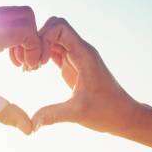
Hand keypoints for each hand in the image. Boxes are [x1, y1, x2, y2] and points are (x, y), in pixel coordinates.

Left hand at [0, 6, 41, 133]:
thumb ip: (6, 113)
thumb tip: (30, 131)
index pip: (28, 28)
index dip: (36, 49)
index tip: (28, 70)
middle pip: (26, 15)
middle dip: (33, 39)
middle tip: (24, 64)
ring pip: (15, 14)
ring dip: (22, 36)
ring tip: (15, 63)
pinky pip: (2, 16)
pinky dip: (10, 32)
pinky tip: (3, 56)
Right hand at [30, 17, 139, 133]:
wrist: (123, 116)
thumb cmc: (106, 112)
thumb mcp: (77, 113)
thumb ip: (53, 115)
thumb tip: (30, 125)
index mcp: (85, 55)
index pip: (60, 27)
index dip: (43, 38)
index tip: (38, 62)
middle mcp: (80, 51)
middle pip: (54, 27)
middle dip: (37, 39)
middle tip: (29, 63)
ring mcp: (76, 57)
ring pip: (52, 37)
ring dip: (37, 47)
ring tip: (29, 68)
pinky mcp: (72, 65)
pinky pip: (54, 50)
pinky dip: (41, 55)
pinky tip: (33, 70)